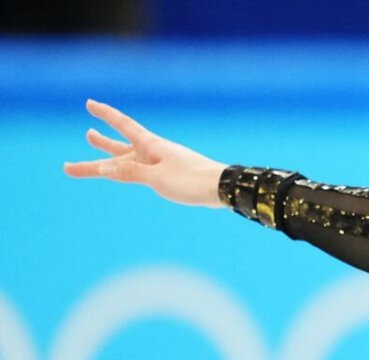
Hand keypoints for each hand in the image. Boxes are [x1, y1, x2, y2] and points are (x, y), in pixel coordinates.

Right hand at [63, 100, 228, 207]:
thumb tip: (103, 167)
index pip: (123, 125)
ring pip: (129, 159)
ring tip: (96, 146)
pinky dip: (128, 170)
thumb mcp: (157, 178)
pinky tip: (127, 172)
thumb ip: (130, 173)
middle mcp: (154, 152)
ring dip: (111, 156)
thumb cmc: (191, 181)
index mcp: (151, 146)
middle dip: (101, 143)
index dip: (105, 114)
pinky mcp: (169, 175)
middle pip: (121, 146)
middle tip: (87, 135)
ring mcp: (161, 163)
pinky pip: (141, 170)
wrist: (222, 188)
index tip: (90, 103)